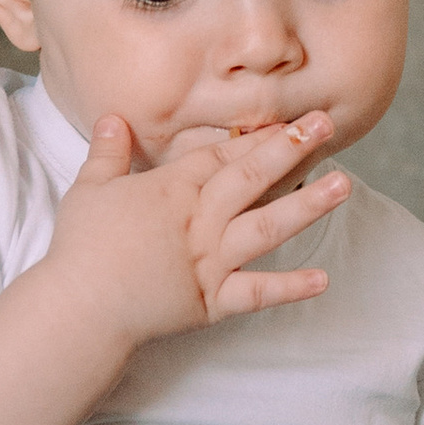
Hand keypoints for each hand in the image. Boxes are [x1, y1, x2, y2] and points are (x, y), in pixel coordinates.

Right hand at [39, 111, 347, 351]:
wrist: (80, 307)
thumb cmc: (81, 248)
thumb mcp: (88, 189)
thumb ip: (106, 152)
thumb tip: (112, 118)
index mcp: (173, 189)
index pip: (222, 153)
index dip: (256, 135)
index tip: (287, 117)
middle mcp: (200, 220)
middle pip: (252, 176)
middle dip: (291, 147)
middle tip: (326, 123)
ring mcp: (211, 261)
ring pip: (267, 227)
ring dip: (307, 205)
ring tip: (343, 185)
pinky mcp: (212, 300)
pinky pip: (257, 293)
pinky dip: (289, 287)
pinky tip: (323, 279)